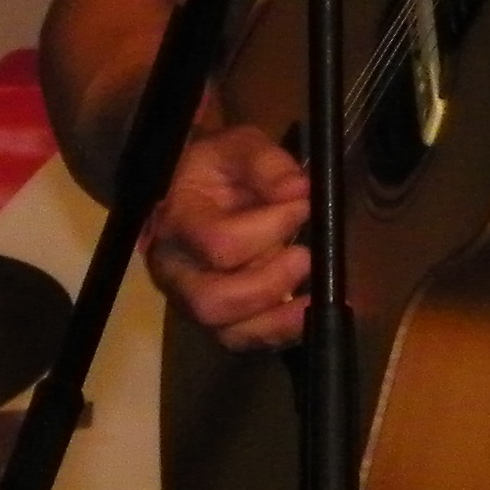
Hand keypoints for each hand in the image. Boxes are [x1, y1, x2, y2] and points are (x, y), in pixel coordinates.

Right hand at [140, 122, 311, 351]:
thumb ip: (267, 164)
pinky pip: (245, 341)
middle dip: (268, 284)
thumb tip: (299, 190)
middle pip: (213, 302)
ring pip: (228, 333)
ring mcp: (192, 302)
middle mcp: (175, 272)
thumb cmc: (216, 168)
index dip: (267, 230)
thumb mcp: (238, 147)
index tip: (302, 206)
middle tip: (305, 256)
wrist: (190, 189)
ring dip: (277, 320)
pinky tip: (310, 313)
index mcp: (176, 223)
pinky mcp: (217, 320)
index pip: (217, 243)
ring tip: (314, 296)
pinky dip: (281, 333)